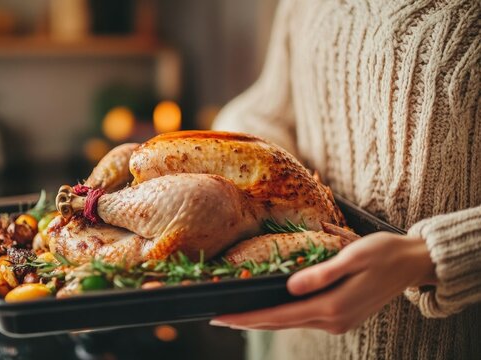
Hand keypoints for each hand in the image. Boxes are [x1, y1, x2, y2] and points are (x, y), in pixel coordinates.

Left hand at [210, 232, 435, 333]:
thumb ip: (322, 273)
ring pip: (290, 324)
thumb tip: (291, 287)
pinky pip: (303, 320)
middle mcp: (333, 320)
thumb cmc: (383, 253)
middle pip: (280, 324)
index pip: (278, 315)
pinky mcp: (342, 318)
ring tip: (236, 316)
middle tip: (217, 319)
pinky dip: (281, 318)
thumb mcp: (354, 256)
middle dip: (247, 322)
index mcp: (332, 306)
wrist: (413, 264)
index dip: (247, 317)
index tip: (221, 317)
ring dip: (262, 321)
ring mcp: (338, 323)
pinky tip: (269, 311)